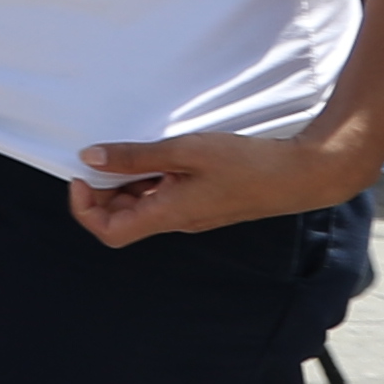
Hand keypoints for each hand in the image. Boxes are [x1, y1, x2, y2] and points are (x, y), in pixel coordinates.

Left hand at [71, 127, 373, 244]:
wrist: (301, 175)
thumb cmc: (248, 163)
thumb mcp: (185, 151)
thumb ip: (136, 157)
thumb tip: (91, 158)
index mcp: (168, 215)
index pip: (109, 232)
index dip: (85, 208)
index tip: (81, 176)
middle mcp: (176, 221)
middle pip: (120, 218)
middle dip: (101, 190)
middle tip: (100, 156)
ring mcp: (191, 214)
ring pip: (141, 205)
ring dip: (125, 182)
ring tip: (130, 151)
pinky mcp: (203, 203)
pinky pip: (164, 197)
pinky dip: (150, 178)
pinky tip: (158, 155)